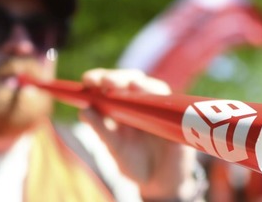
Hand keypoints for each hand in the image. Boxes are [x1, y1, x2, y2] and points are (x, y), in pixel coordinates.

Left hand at [79, 68, 200, 199]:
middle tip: (105, 81)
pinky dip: (162, 100)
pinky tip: (153, 100)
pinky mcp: (178, 119)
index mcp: (122, 106)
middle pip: (129, 80)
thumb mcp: (115, 149)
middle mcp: (141, 102)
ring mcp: (160, 109)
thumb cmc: (135, 163)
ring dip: (140, 84)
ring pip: (152, 86)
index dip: (99, 78)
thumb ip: (101, 130)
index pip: (109, 84)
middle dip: (117, 78)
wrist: (160, 183)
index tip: (87, 81)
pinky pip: (172, 106)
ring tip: (130, 85)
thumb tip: (83, 111)